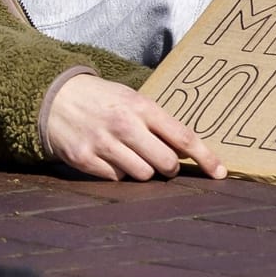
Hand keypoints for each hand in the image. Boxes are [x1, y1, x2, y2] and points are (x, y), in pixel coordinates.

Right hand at [44, 73, 226, 180]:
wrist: (55, 97)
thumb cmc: (103, 99)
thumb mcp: (133, 100)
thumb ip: (159, 123)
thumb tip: (188, 151)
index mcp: (142, 107)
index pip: (183, 137)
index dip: (205, 158)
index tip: (220, 173)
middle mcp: (124, 125)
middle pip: (166, 164)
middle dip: (168, 167)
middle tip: (160, 160)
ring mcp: (104, 143)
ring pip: (143, 175)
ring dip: (142, 170)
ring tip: (129, 154)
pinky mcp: (85, 159)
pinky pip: (116, 179)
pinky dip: (117, 173)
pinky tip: (108, 157)